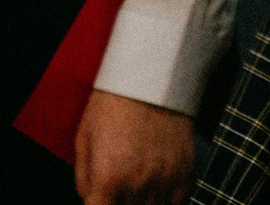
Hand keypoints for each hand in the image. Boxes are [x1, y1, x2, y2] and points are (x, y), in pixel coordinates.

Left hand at [73, 90, 192, 204]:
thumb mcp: (83, 141)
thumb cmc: (112, 106)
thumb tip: (92, 202)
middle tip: (119, 192)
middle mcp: (138, 186)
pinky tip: (157, 191)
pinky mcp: (186, 175)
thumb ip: (84, 182)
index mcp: (108, 180)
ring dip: (144, 204)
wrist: (150, 76)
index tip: (102, 200)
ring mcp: (165, 182)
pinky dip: (166, 202)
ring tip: (138, 191)